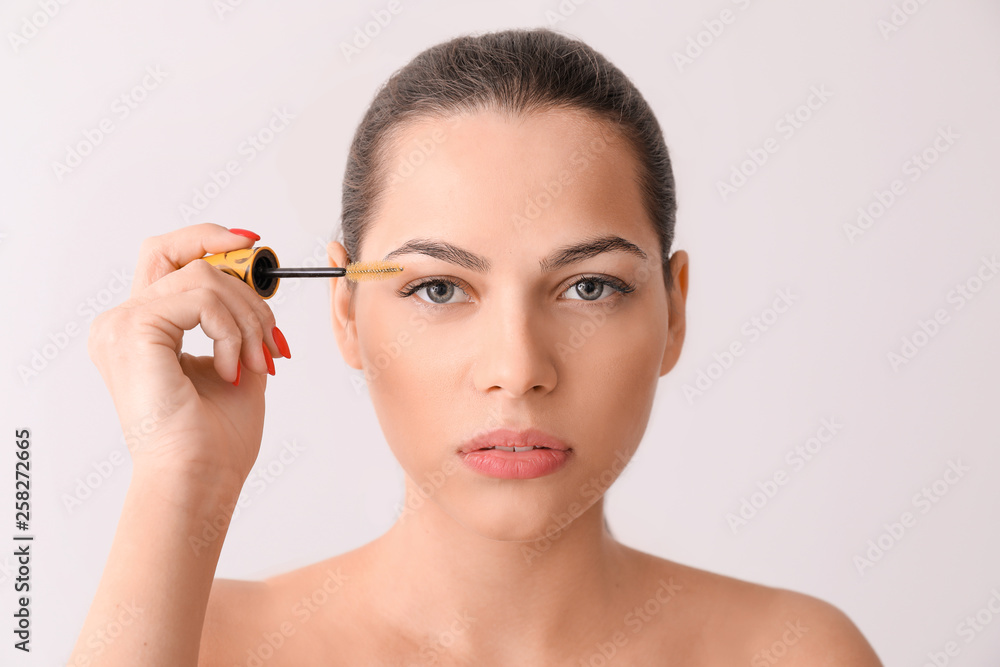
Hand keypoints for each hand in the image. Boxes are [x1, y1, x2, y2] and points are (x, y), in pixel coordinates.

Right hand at [87, 223, 287, 493]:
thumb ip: (238, 326)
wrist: (199, 479)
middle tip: (270, 324)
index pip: (169, 259)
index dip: (209, 240)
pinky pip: (202, 299)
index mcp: (141, 331)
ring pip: (203, 278)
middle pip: (179, 253)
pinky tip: (234, 369)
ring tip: (259, 361)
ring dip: (248, 319)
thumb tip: (258, 295)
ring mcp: (121, 324)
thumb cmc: (214, 441)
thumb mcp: (238, 366)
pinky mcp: (133, 329)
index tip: (253, 245)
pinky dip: (233, 332)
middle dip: (238, 278)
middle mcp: (121, 322)